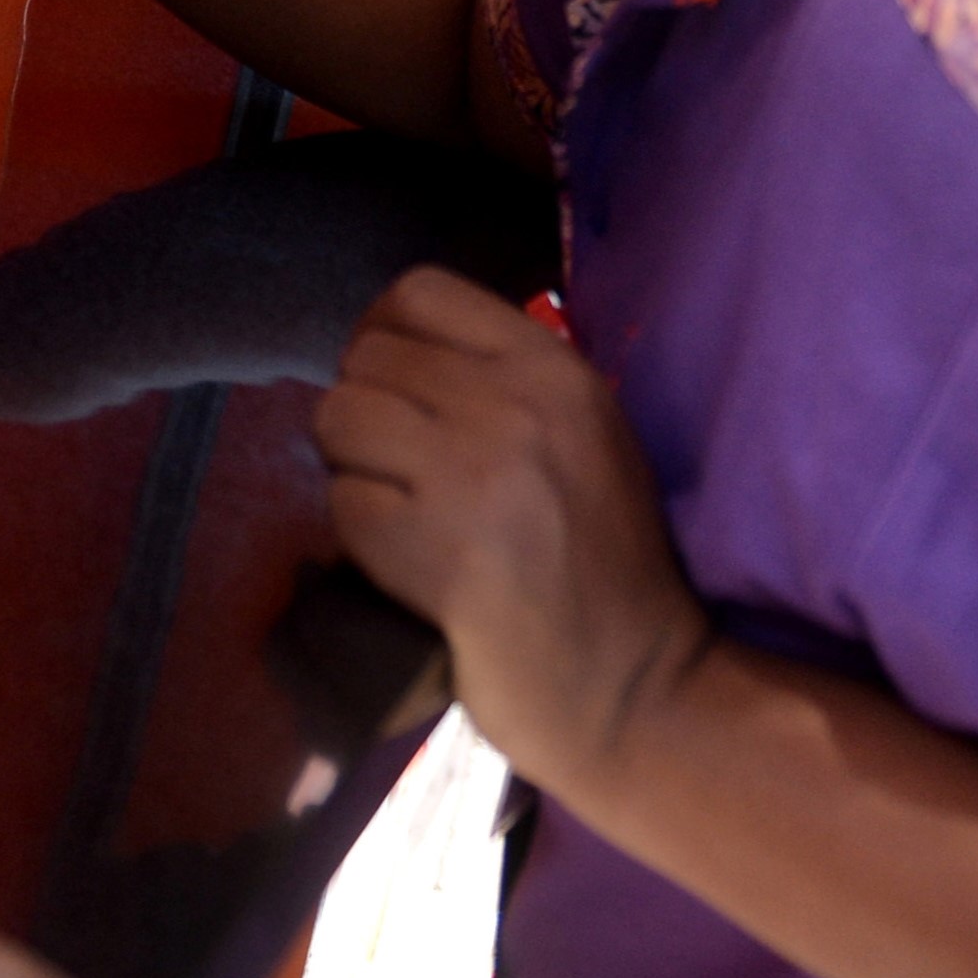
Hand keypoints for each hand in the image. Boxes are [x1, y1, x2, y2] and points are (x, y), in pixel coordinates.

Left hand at [313, 269, 709, 802]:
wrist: (639, 687)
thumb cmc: (608, 566)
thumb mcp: (584, 437)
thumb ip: (504, 384)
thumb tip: (396, 355)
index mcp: (553, 367)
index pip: (418, 291)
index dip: (383, 335)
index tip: (393, 389)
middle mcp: (513, 404)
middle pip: (365, 355)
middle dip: (362, 411)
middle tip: (392, 469)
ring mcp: (472, 474)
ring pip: (339, 420)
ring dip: (351, 469)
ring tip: (394, 513)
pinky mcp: (435, 550)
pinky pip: (343, 505)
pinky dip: (359, 538)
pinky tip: (405, 566)